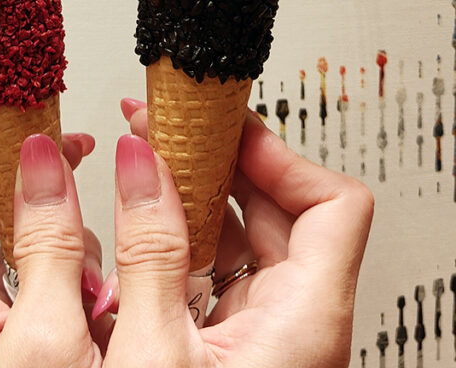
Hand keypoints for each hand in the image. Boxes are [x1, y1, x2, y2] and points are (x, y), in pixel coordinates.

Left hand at [0, 127, 103, 367]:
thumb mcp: (51, 338)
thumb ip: (53, 242)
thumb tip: (45, 156)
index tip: (13, 124)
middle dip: (20, 177)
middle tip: (63, 155)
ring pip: (5, 249)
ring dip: (55, 233)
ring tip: (95, 243)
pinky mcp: (9, 355)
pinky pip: (30, 290)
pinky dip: (66, 274)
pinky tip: (103, 289)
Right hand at [99, 103, 372, 367]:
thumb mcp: (156, 352)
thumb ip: (148, 250)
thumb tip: (137, 160)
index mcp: (307, 322)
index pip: (334, 201)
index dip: (279, 152)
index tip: (219, 127)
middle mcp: (296, 323)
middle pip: (281, 206)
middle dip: (216, 159)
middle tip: (162, 129)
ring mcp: (264, 333)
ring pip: (244, 235)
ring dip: (191, 194)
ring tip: (142, 163)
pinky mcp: (231, 345)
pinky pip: (216, 268)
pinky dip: (179, 237)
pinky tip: (138, 224)